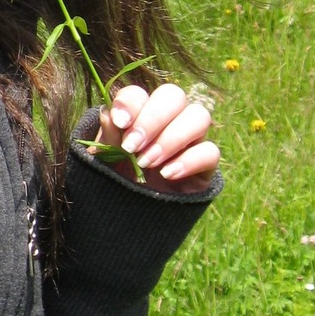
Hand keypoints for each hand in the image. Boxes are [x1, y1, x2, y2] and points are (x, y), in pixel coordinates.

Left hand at [93, 84, 219, 194]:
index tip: (120, 123)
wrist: (128, 223)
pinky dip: (189, 160)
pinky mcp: (206, 165)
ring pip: (199, 115)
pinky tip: (167, 175)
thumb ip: (106, 139)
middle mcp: (168, 121)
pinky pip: (211, 151)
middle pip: (174, 95)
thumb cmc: (113, 186)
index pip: (139, 93)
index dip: (130, 102)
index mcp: (138, 115)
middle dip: (153, 118)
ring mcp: (190, 141)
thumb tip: (106, 112)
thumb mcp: (103, 165)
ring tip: (147, 162)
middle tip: (133, 146)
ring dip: (171, 137)